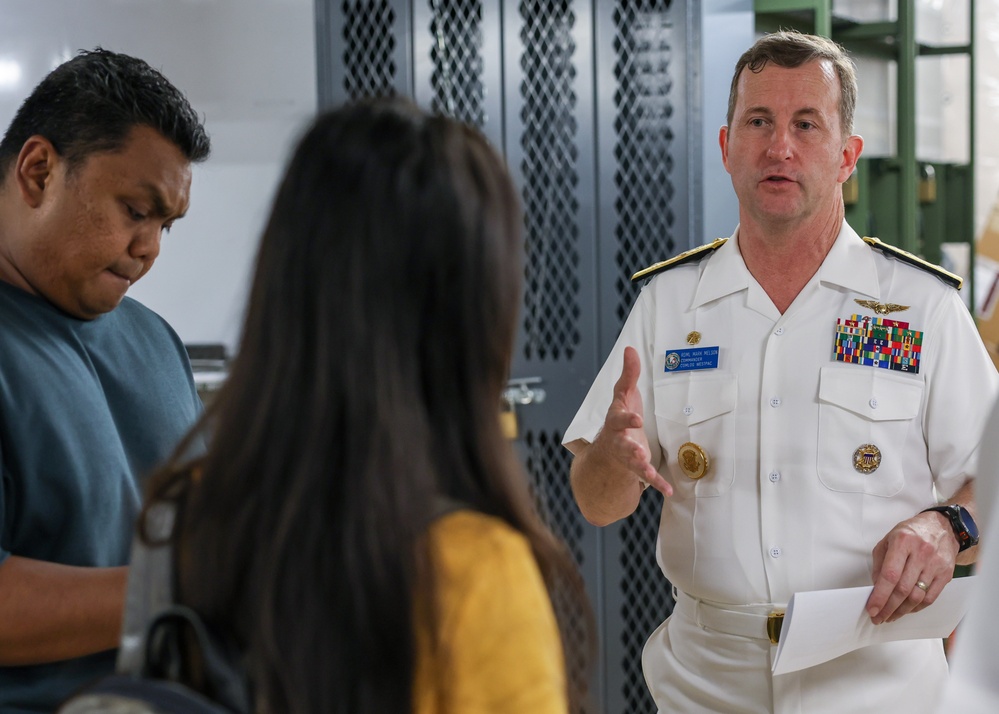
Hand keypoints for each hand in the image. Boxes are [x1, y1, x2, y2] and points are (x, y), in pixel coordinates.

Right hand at [591, 346, 671, 497]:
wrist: (605, 455)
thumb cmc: (618, 419)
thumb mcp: (623, 396)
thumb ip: (628, 375)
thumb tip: (630, 348)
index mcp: (615, 422)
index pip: (618, 418)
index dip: (627, 419)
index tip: (636, 418)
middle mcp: (618, 441)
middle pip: (621, 444)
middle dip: (629, 447)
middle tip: (637, 451)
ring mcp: (626, 457)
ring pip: (631, 464)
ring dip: (640, 467)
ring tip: (648, 471)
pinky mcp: (636, 470)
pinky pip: (646, 478)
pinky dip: (657, 484)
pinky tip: (669, 490)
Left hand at [866, 511, 957, 623]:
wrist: (942, 527)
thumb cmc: (911, 533)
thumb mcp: (888, 540)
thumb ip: (880, 563)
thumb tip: (875, 587)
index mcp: (903, 542)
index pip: (889, 575)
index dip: (880, 595)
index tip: (872, 608)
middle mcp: (921, 554)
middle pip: (903, 589)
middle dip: (888, 607)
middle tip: (879, 617)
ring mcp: (935, 565)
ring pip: (917, 596)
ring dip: (902, 611)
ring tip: (890, 616)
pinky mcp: (946, 574)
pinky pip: (931, 597)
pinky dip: (917, 607)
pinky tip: (906, 609)